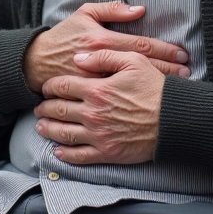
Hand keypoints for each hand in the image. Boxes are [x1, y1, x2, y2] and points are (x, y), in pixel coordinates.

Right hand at [23, 1, 189, 92]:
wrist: (36, 63)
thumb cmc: (63, 37)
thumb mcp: (84, 14)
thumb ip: (112, 9)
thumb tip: (139, 9)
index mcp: (102, 40)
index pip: (142, 45)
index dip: (165, 50)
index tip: (183, 54)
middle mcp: (101, 62)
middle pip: (142, 67)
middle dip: (168, 70)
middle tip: (187, 72)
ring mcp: (95, 83)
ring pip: (133, 85)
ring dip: (155, 86)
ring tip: (176, 90)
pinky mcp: (90, 97)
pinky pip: (117, 97)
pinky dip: (135, 100)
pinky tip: (149, 101)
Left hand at [35, 49, 164, 164]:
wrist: (174, 119)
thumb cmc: (155, 88)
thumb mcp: (133, 61)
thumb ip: (103, 57)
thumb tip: (78, 59)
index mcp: (97, 90)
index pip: (63, 86)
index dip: (51, 86)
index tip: (46, 88)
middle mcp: (92, 113)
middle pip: (59, 110)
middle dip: (45, 108)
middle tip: (38, 107)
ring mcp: (98, 135)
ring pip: (64, 134)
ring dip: (49, 130)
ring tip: (41, 127)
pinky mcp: (107, 152)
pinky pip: (79, 156)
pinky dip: (65, 155)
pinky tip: (58, 152)